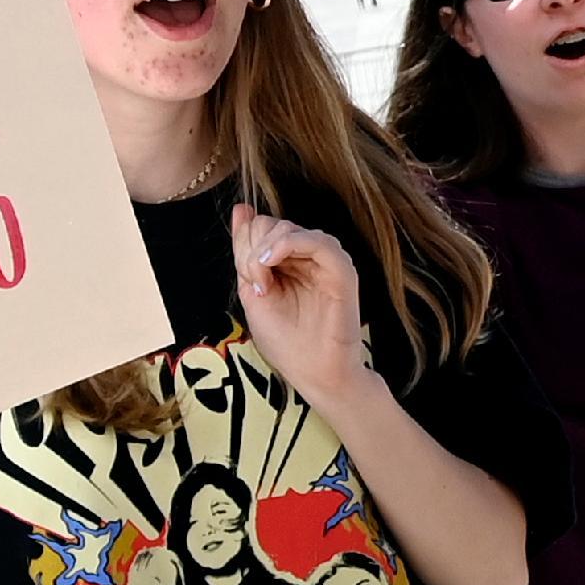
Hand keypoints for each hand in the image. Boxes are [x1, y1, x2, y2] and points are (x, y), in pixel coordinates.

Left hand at [228, 204, 372, 408]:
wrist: (315, 374)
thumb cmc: (287, 342)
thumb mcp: (253, 291)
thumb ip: (246, 252)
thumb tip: (241, 210)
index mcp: (288, 260)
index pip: (260, 227)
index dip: (245, 245)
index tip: (248, 280)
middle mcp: (308, 256)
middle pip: (271, 224)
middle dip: (253, 249)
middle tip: (256, 282)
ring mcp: (327, 262)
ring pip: (290, 228)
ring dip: (266, 249)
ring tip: (263, 280)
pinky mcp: (342, 271)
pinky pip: (318, 241)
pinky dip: (289, 244)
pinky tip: (272, 262)